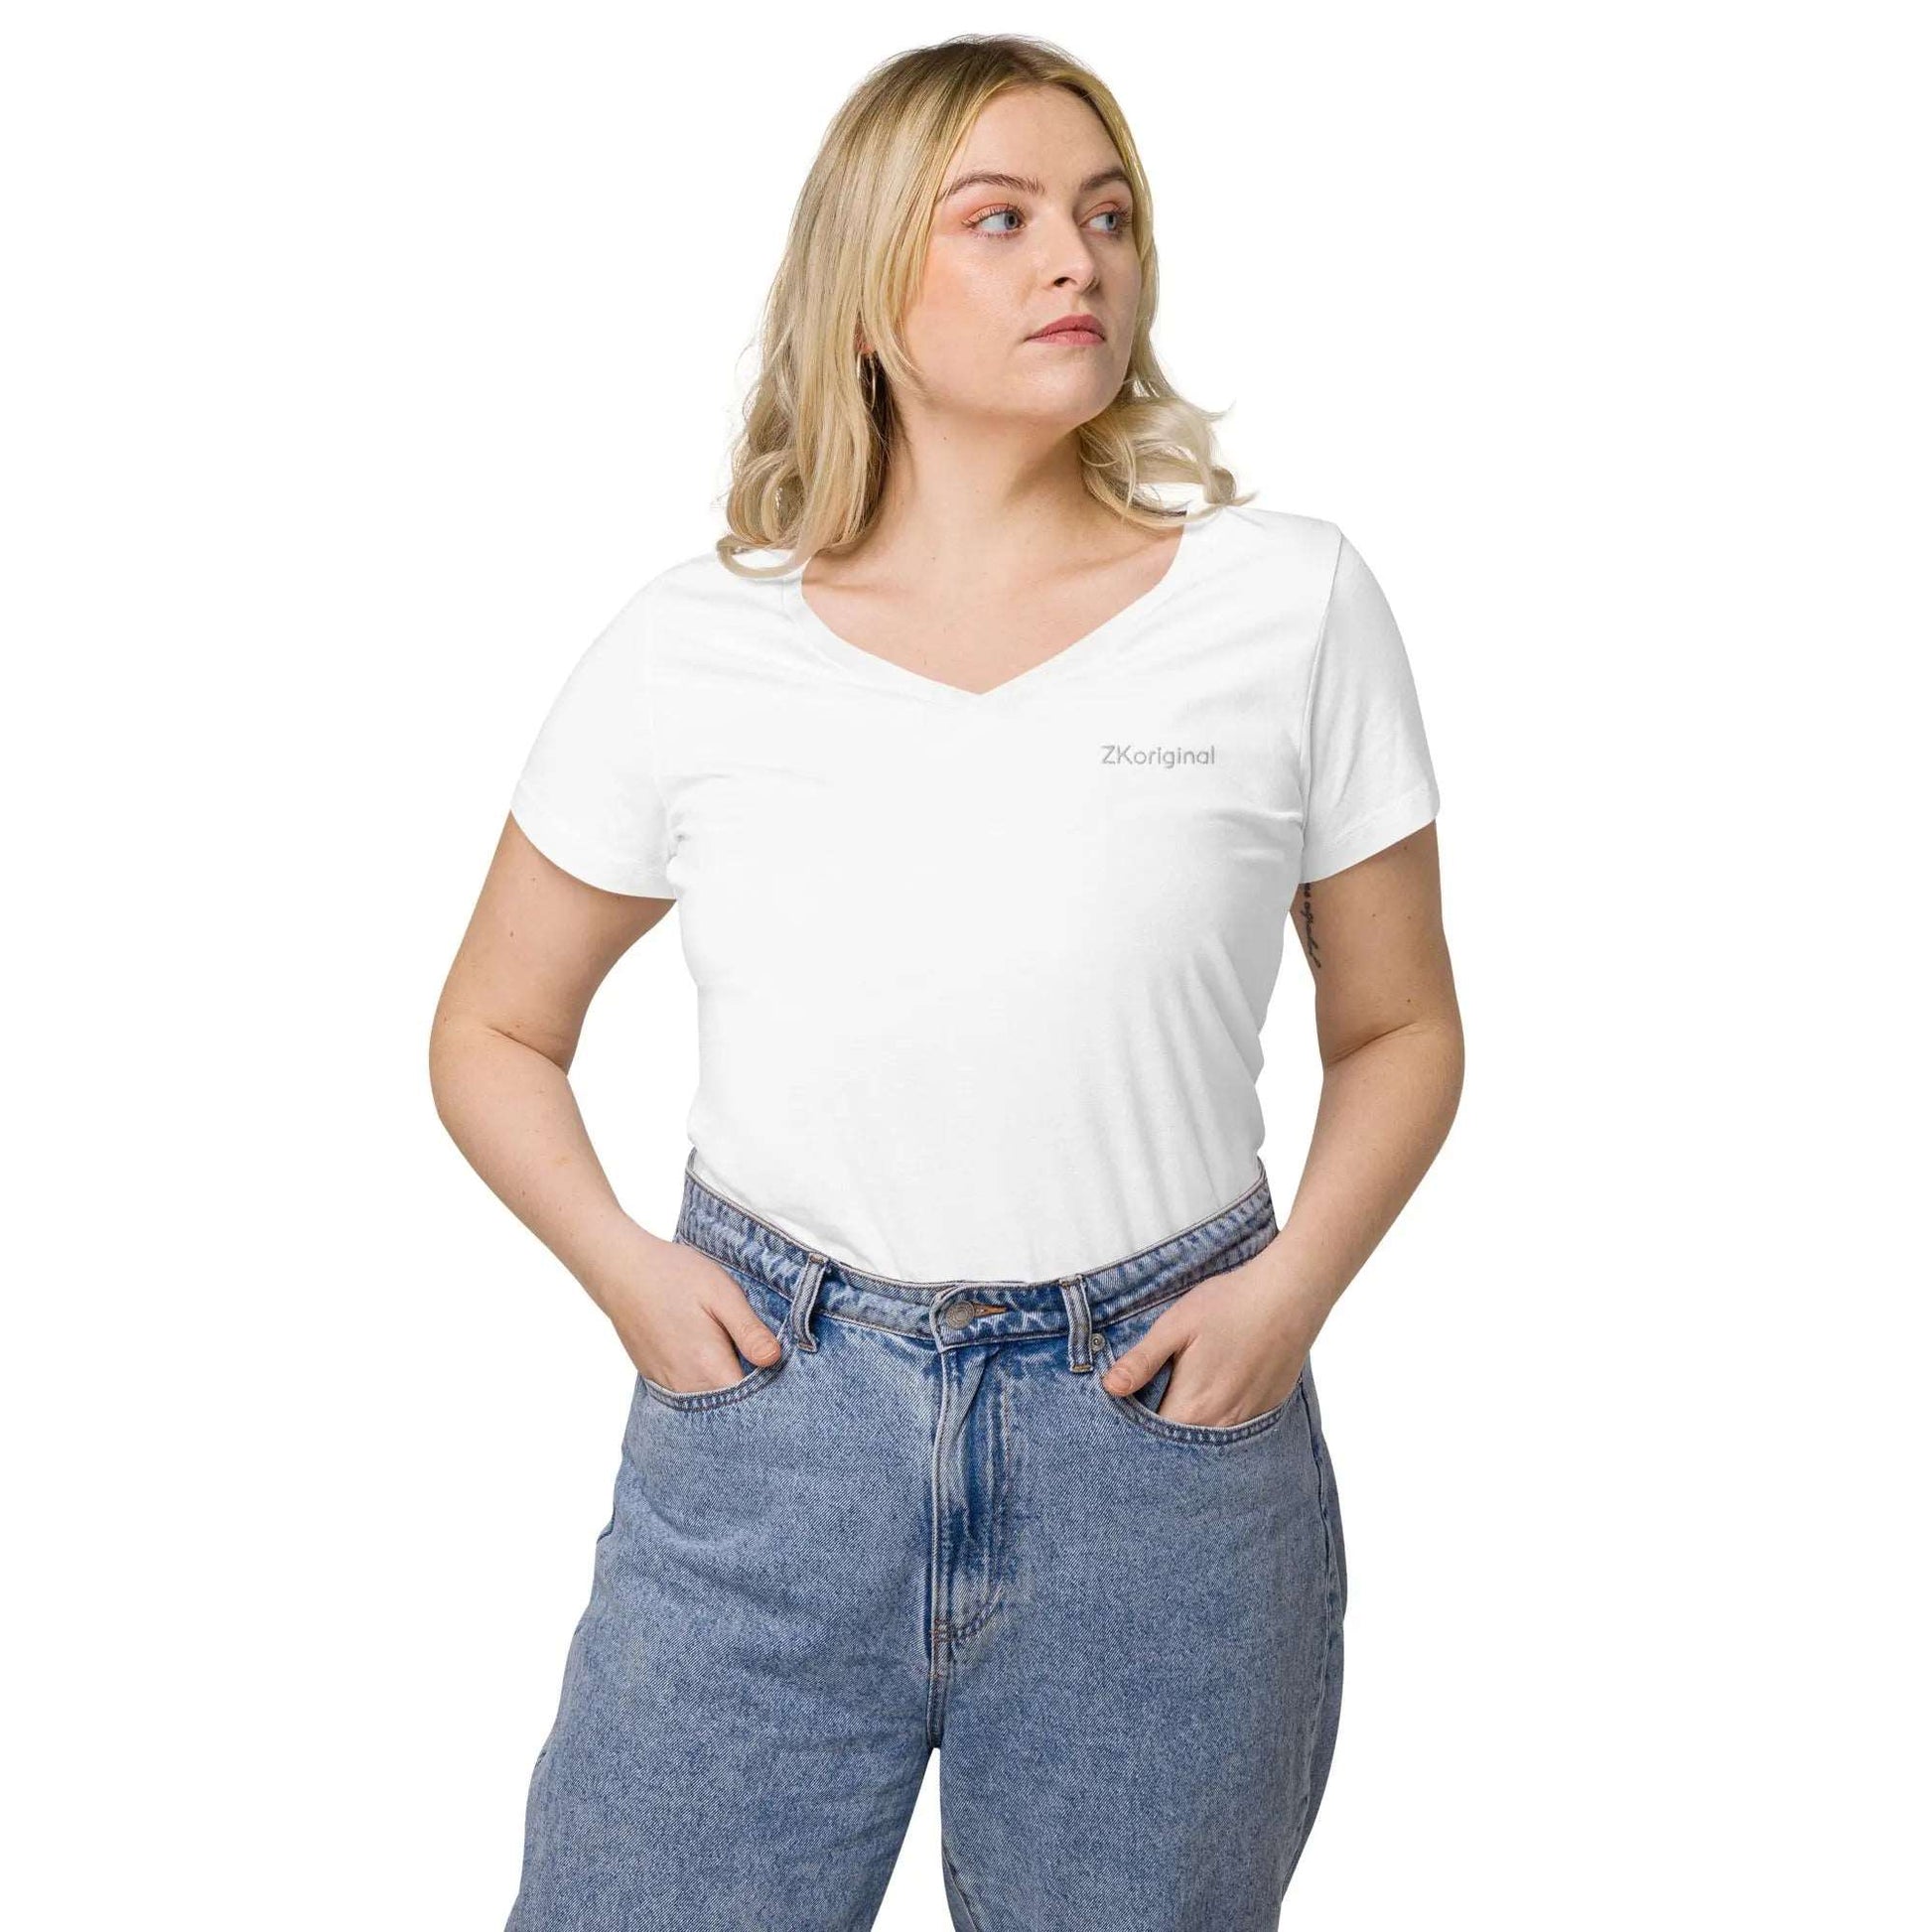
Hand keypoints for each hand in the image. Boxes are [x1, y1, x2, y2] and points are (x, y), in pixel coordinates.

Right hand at [596, 1230, 784, 1395]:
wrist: (621, 1271)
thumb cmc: (674, 1276)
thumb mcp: (722, 1294)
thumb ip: (749, 1331)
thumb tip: (774, 1360)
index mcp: (708, 1368)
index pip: (752, 1401)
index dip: (773, 1389)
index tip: (781, 1369)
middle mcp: (686, 1387)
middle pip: (731, 1408)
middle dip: (752, 1392)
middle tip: (762, 1358)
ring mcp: (668, 1386)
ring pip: (710, 1401)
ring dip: (727, 1387)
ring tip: (737, 1354)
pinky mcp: (656, 1378)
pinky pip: (690, 1393)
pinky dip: (706, 1383)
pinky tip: (713, 1356)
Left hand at [1099, 1252, 1319, 1428]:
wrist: (1289, 1296)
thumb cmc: (1229, 1304)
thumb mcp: (1175, 1325)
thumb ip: (1141, 1361)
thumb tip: (1109, 1388)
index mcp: (1191, 1405)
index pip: (1153, 1438)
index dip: (1136, 1430)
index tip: (1127, 1414)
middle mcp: (1221, 1422)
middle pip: (1182, 1445)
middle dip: (1163, 1435)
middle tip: (1150, 1409)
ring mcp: (1248, 1419)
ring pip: (1210, 1437)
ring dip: (1193, 1428)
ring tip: (1182, 1401)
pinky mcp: (1268, 1408)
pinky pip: (1236, 1428)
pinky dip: (1221, 1420)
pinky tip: (1216, 1396)